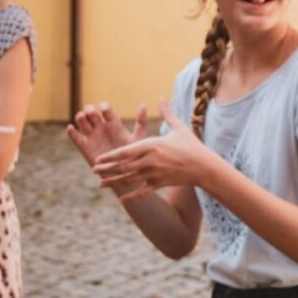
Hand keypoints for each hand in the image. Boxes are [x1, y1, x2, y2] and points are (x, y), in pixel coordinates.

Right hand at [66, 101, 146, 166]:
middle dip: (89, 110)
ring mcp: (92, 136)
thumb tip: (143, 104)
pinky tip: (71, 128)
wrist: (124, 173)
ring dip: (80, 117)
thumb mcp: (138, 138)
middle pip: (91, 112)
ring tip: (82, 118)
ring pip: (81, 121)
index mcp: (113, 123)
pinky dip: (71, 131)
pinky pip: (74, 136)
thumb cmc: (134, 155)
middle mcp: (101, 127)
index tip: (105, 110)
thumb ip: (140, 122)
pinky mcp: (84, 146)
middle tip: (92, 114)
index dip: (103, 107)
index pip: (105, 109)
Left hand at [92, 98, 209, 201]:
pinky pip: (142, 191)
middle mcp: (150, 161)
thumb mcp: (179, 127)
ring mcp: (154, 174)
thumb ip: (167, 113)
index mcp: (152, 145)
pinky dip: (131, 196)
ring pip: (129, 179)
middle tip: (93, 170)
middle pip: (123, 166)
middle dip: (107, 169)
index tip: (98, 158)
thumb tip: (161, 98)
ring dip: (114, 181)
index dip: (110, 156)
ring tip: (101, 184)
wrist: (204, 166)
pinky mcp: (160, 184)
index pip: (125, 151)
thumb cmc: (191, 145)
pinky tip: (121, 200)